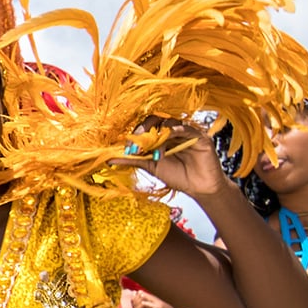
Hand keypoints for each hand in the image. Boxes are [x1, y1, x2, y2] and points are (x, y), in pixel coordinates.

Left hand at [113, 120, 229, 198]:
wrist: (198, 188)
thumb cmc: (177, 176)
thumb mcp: (150, 167)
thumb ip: (132, 160)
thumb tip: (109, 159)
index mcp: (159, 136)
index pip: (145, 126)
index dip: (135, 134)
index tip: (127, 148)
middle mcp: (171, 131)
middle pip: (156, 119)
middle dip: (144, 129)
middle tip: (138, 141)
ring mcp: (185, 132)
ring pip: (169, 122)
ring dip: (159, 134)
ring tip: (155, 152)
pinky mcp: (199, 136)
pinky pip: (187, 128)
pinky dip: (177, 130)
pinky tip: (169, 136)